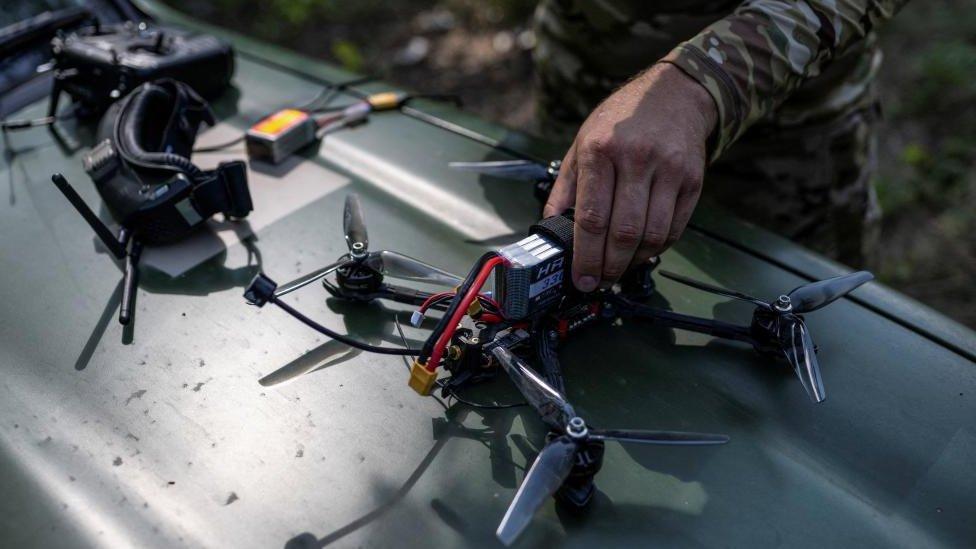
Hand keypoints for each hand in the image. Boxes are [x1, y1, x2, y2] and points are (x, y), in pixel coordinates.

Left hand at [544, 63, 716, 291]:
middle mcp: (636, 159)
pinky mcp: (692, 180)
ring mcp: (668, 170)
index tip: (581, 278)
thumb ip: (565, 187)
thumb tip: (549, 227)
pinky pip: (674, 228)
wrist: (674, 93)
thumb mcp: (582, 142)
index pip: (592, 217)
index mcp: (600, 151)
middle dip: (608, 266)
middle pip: (623, 232)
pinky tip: (641, 251)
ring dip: (633, 262)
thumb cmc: (621, 119)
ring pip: (651, 235)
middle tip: (599, 281)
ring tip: (619, 268)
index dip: (585, 256)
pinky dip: (656, 248)